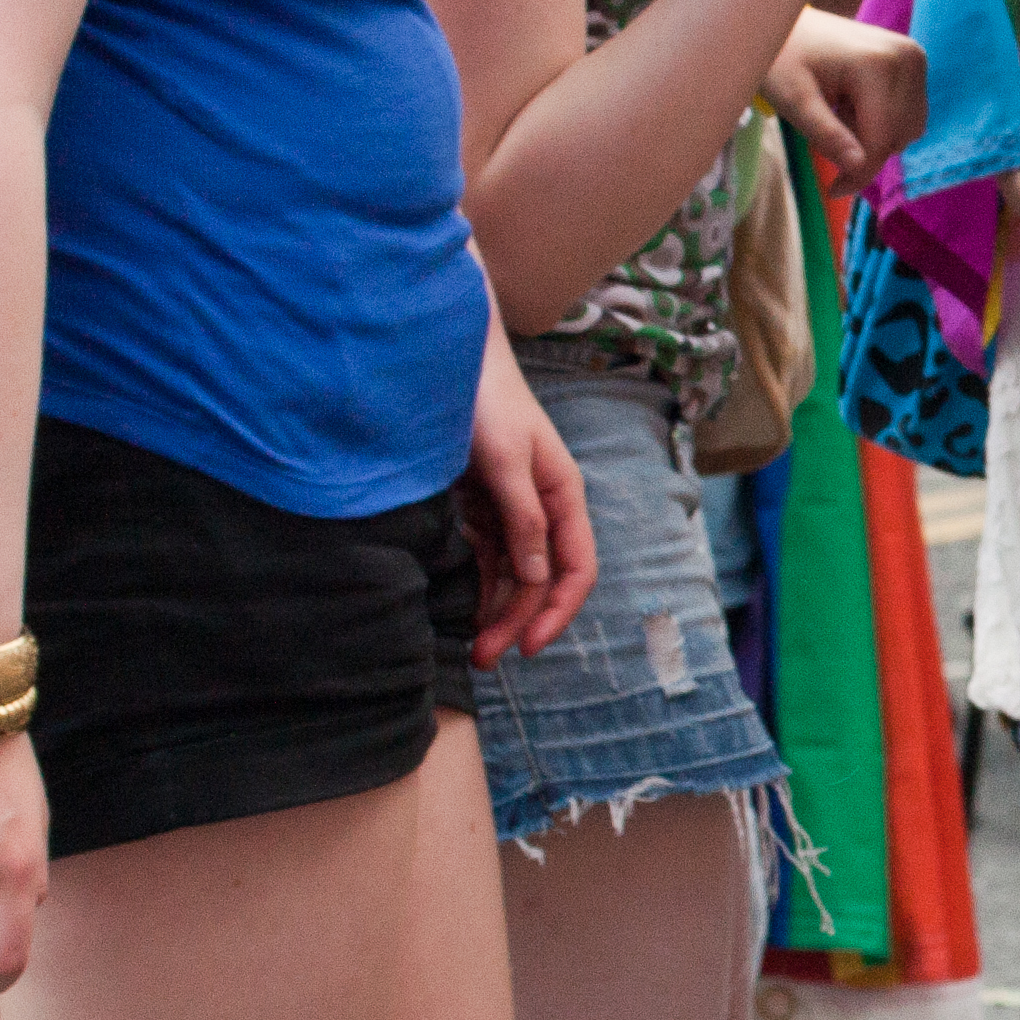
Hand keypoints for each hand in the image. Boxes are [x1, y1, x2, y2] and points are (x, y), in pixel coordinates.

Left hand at [464, 350, 597, 658]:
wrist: (444, 359)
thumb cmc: (483, 400)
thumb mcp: (505, 459)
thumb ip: (523, 517)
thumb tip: (537, 577)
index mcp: (562, 495)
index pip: (575, 569)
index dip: (557, 612)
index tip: (528, 646)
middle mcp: (542, 507)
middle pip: (541, 581)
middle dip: (519, 622)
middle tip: (485, 660)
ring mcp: (511, 508)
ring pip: (513, 576)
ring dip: (497, 613)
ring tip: (474, 649)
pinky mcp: (480, 506)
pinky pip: (485, 559)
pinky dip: (478, 588)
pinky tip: (464, 612)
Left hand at [765, 5, 929, 188]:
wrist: (791, 25)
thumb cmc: (783, 60)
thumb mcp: (793, 101)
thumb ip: (826, 134)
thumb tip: (858, 167)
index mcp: (877, 63)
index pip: (880, 138)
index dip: (858, 173)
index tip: (833, 191)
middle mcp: (906, 57)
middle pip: (897, 137)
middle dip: (863, 149)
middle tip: (825, 131)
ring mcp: (914, 57)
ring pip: (908, 130)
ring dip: (874, 136)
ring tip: (840, 112)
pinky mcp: (915, 62)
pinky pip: (910, 114)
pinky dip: (883, 122)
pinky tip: (854, 104)